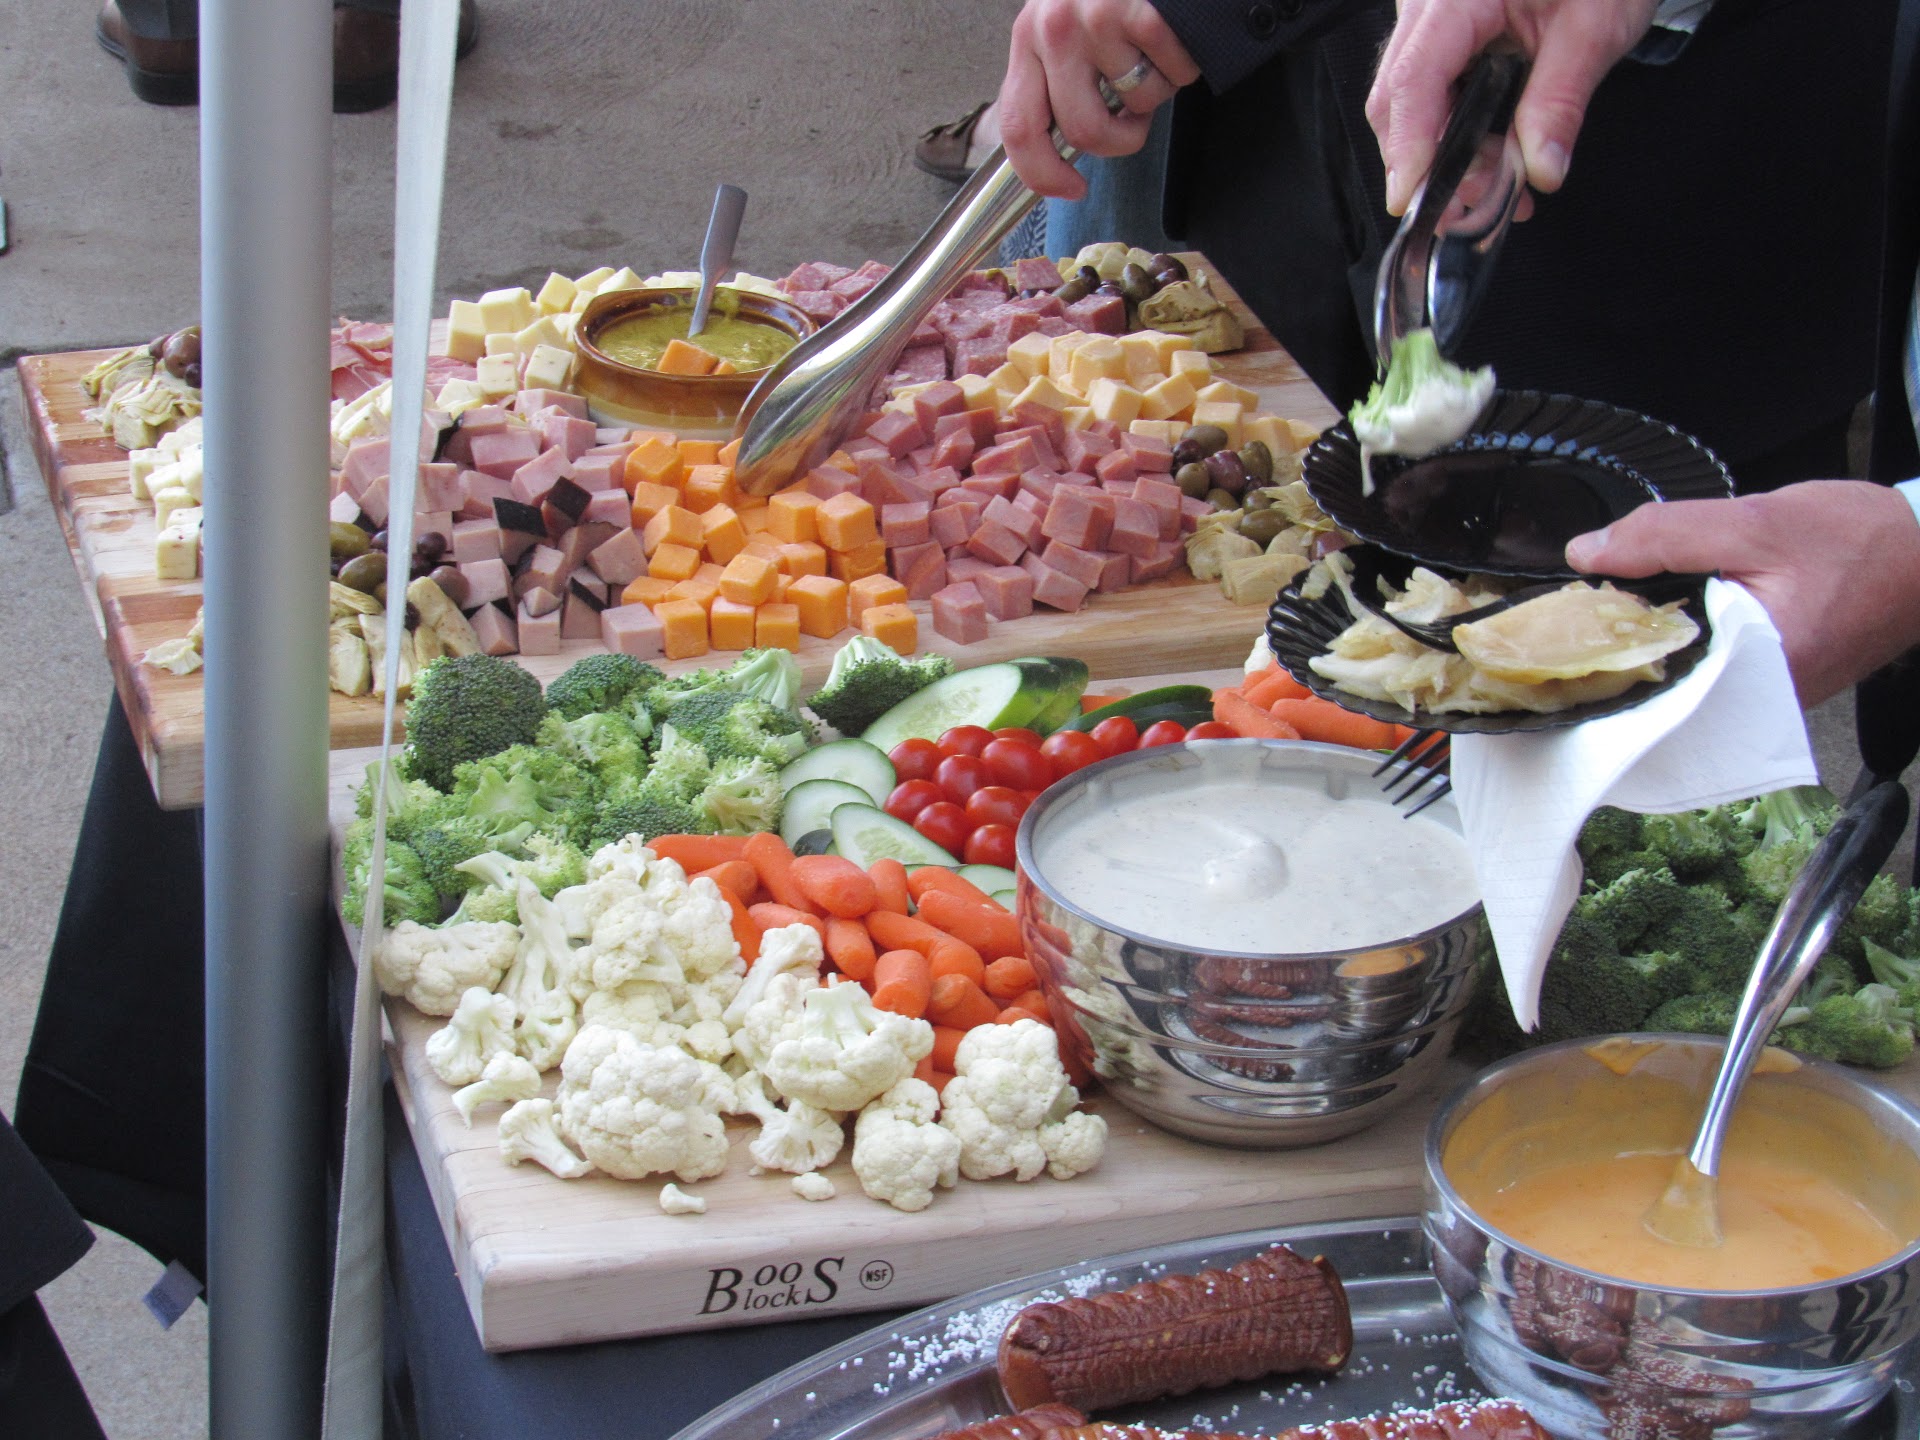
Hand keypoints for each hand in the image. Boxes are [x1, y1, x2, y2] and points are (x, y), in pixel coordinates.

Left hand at [998, 0, 1198, 198]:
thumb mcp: (1063, 27)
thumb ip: (1055, 82)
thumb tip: (1064, 150)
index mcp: (1028, 39)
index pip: (1018, 127)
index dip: (1043, 174)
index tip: (1071, 189)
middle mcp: (1053, 28)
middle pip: (1084, 131)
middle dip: (1120, 139)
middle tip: (1134, 118)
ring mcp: (1097, 18)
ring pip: (1136, 104)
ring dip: (1157, 91)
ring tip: (1152, 55)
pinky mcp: (1143, 10)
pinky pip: (1173, 74)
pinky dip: (1183, 67)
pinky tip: (1173, 37)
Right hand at [1367, 0, 1658, 215]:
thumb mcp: (1594, 28)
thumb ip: (1560, 100)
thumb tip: (1541, 170)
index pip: (1413, 79)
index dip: (1411, 146)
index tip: (1417, 201)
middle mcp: (1426, 6)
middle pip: (1397, 101)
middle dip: (1430, 166)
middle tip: (1473, 211)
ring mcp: (1428, 23)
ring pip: (1408, 107)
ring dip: (1446, 159)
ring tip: (1497, 192)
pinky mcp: (1440, 38)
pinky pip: (1431, 97)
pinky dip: (1456, 137)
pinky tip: (1491, 162)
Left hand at [1564, 483, 1919, 706]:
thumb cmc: (1859, 541)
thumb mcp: (1755, 523)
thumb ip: (1665, 536)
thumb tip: (1586, 553)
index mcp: (1750, 680)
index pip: (1644, 693)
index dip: (1589, 668)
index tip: (1543, 646)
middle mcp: (1750, 706)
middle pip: (1650, 690)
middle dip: (1605, 657)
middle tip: (1555, 628)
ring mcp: (1756, 699)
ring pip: (1671, 679)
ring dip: (1634, 649)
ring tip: (1590, 620)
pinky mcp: (1761, 681)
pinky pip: (1698, 669)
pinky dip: (1670, 643)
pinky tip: (1643, 619)